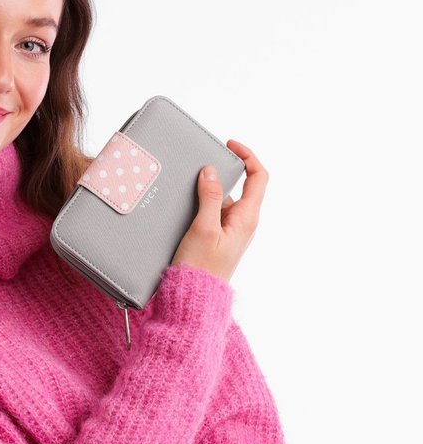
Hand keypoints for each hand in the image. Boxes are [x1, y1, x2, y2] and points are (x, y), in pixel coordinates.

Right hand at [170, 139, 267, 283]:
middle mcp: (243, 223)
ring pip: (224, 200)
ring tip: (188, 193)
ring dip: (207, 192)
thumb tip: (211, 171)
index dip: (248, 156)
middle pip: (240, 186)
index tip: (230, 145)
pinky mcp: (218, 238)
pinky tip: (185, 211)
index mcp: (247, 218)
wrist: (194, 298)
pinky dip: (202, 206)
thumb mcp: (204, 228)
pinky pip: (213, 213)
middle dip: (222, 173)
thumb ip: (210, 197)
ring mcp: (231, 230)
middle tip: (201, 167)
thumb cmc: (200, 268)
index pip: (258, 177)